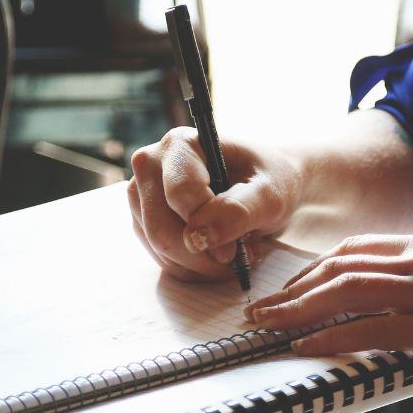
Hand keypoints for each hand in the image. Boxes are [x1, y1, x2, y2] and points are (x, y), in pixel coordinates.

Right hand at [127, 127, 296, 281]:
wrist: (266, 186)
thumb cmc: (270, 181)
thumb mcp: (270, 194)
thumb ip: (238, 210)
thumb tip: (198, 237)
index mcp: (180, 144)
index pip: (180, 195)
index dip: (208, 228)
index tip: (236, 249)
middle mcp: (151, 165)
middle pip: (161, 228)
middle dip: (202, 255)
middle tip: (237, 258)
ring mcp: (143, 195)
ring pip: (159, 249)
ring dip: (199, 264)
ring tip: (233, 254)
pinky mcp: (145, 221)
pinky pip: (161, 259)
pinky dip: (192, 268)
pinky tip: (216, 257)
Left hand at [244, 232, 412, 381]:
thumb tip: (409, 297)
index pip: (355, 250)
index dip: (313, 270)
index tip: (289, 289)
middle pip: (339, 267)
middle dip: (292, 290)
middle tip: (260, 310)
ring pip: (346, 293)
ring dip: (297, 311)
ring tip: (267, 327)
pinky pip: (372, 329)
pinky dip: (332, 337)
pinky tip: (306, 347)